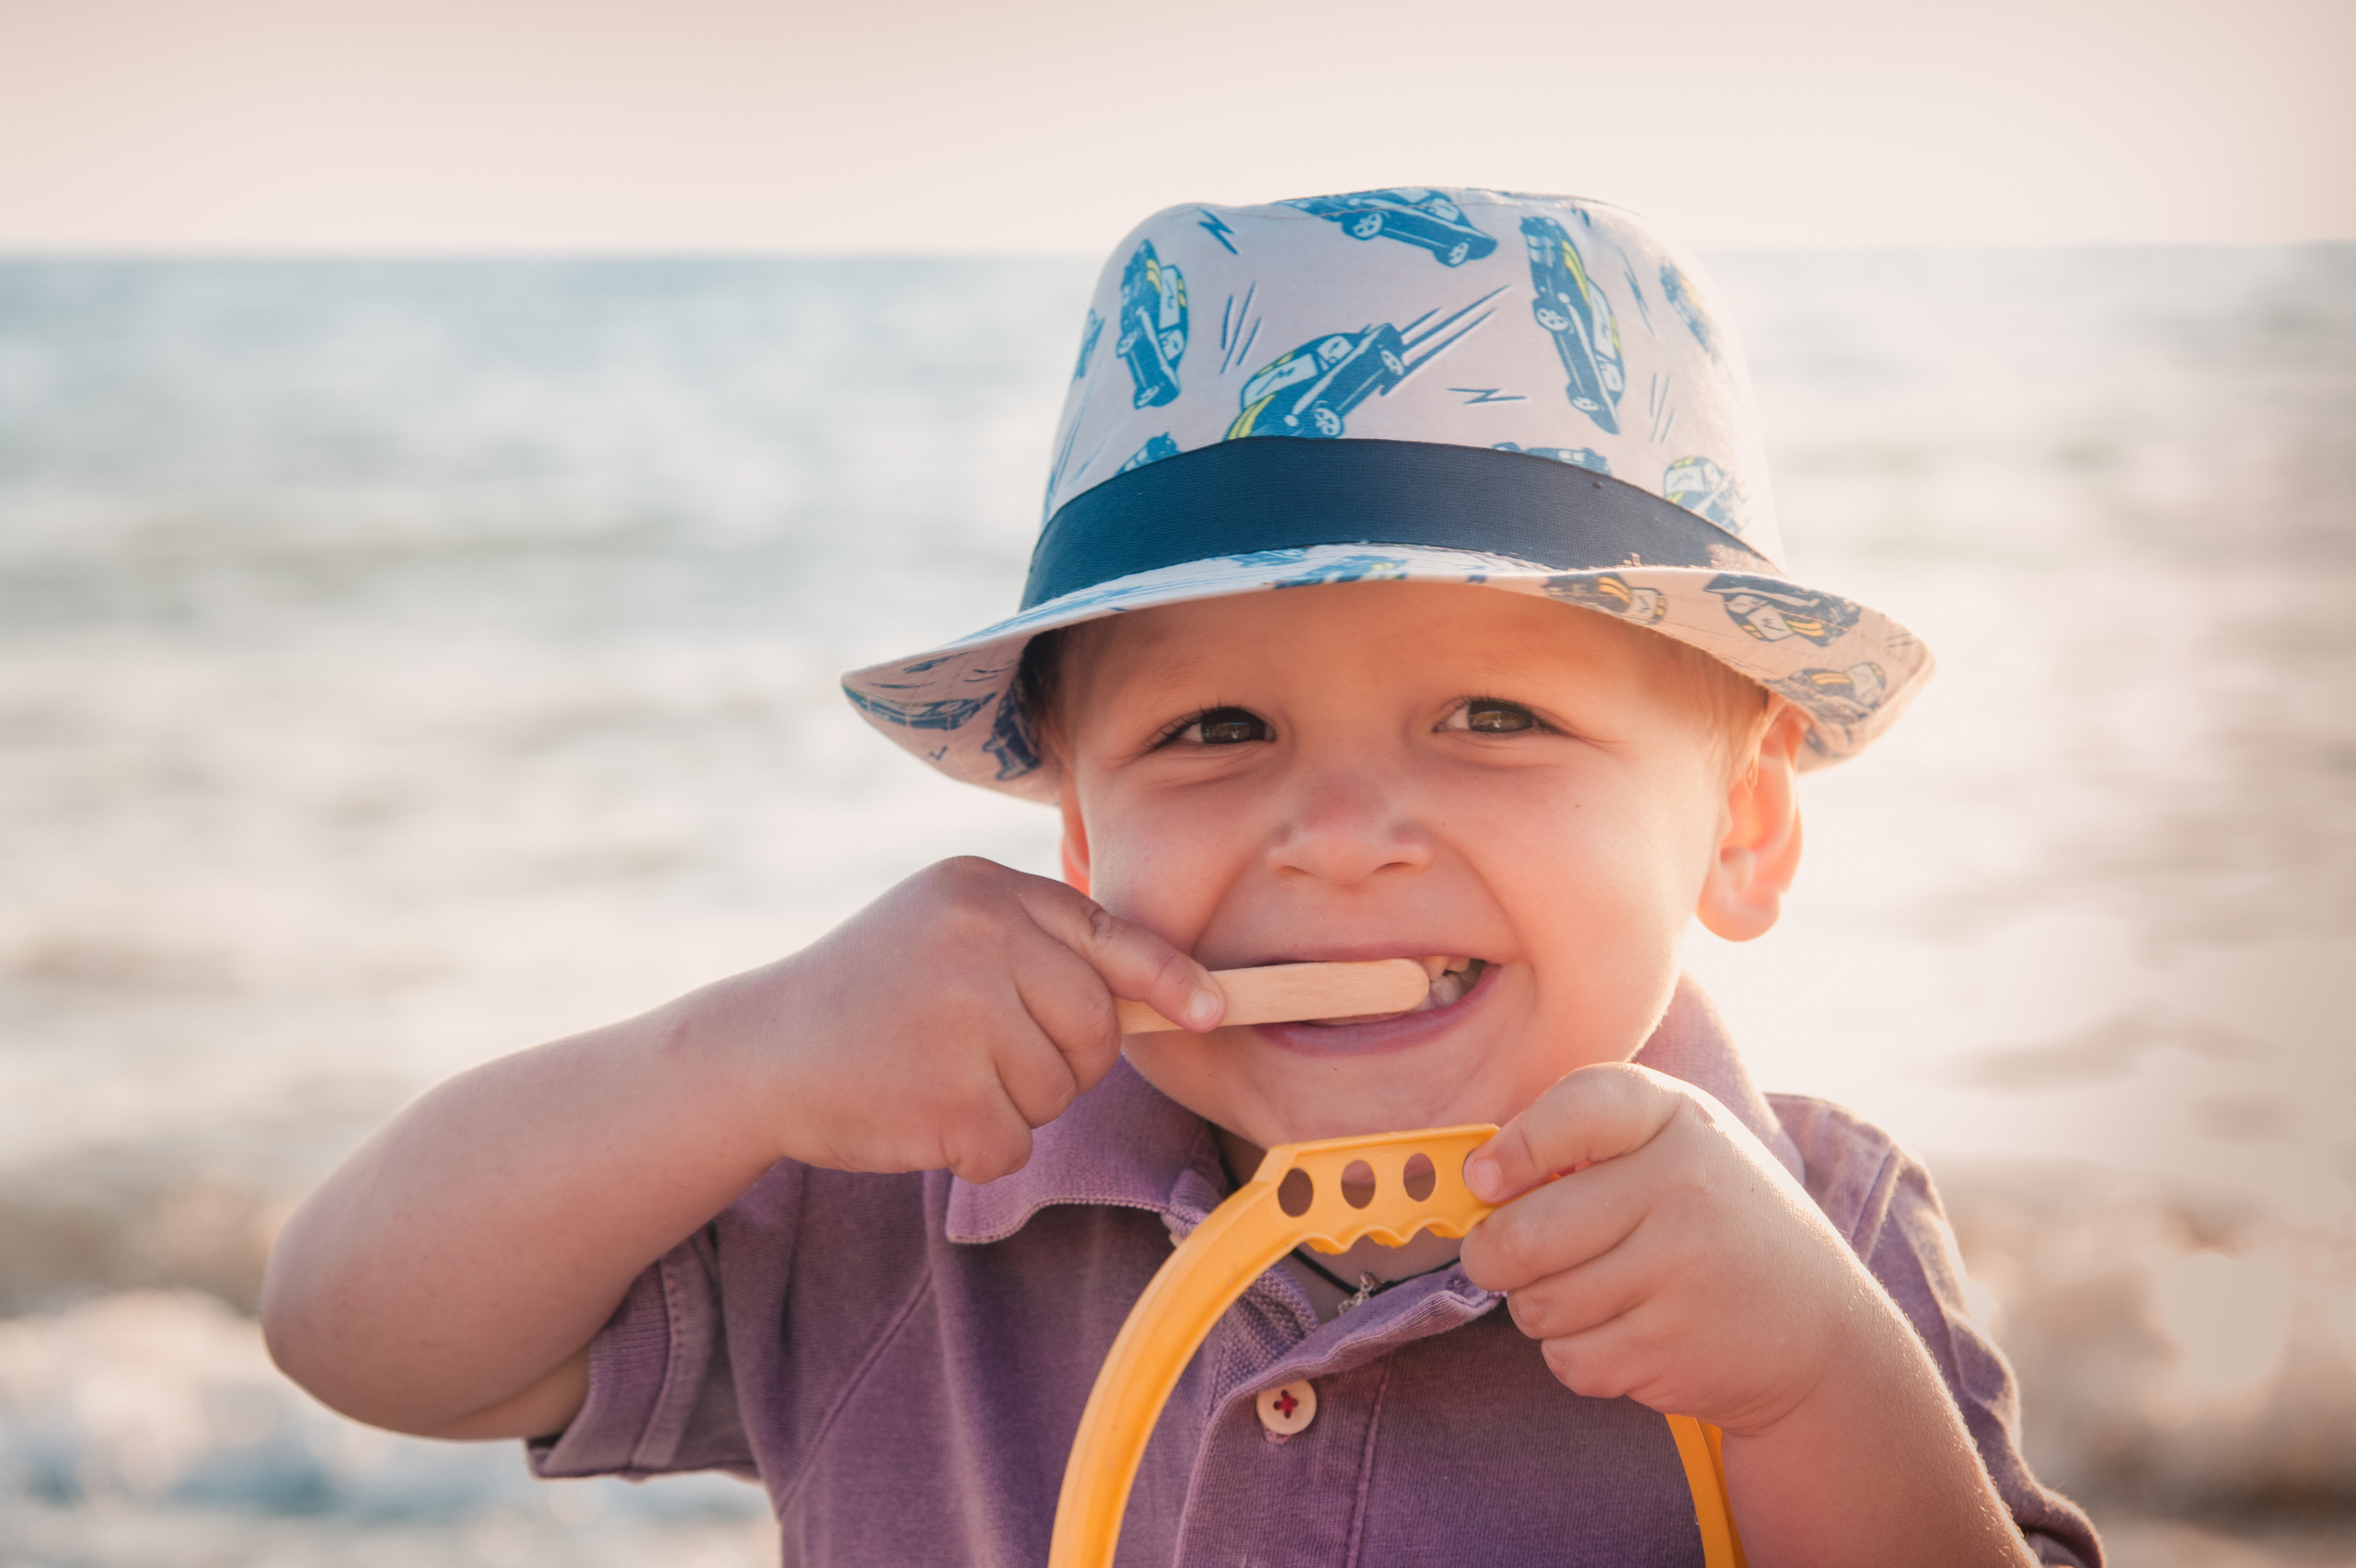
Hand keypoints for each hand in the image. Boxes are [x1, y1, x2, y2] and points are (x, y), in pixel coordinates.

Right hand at [709, 857, 1224, 1183]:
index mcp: (982, 889)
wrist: (759, 1052)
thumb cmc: (868, 994)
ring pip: (1059, 1091)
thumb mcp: (946, 926)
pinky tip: (922, 1116)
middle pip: (1097, 1024)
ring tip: (939, 1074)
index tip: (1211, 1009)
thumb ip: (1035, 943)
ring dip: (1013, 1105)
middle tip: (990, 1057)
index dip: (1170, 977)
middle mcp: (978, 939)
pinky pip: (1014, 1144)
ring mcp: (963, 1017)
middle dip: (1065, 1059)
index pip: (1106, 932)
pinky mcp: (948, 1098)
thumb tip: (1163, 992)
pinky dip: (978, 1149)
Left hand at [1457, 1062, 1880, 1436]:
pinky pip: (1567, 1358)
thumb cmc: (1716, 1224)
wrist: (1822, 1331)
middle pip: (1524, 1234)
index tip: (1486, 1178)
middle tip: (1503, 1257)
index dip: (1515, 1146)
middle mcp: (1684, 1188)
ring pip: (1536, 1304)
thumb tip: (1477, 1177)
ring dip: (1539, 1307)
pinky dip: (1575, 1354)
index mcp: (1679, 1119)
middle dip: (1491, 1254)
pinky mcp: (1671, 1351)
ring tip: (1591, 1292)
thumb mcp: (1677, 1148)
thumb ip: (1585, 1140)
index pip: (1579, 1109)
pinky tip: (1624, 1334)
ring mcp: (1680, 1273)